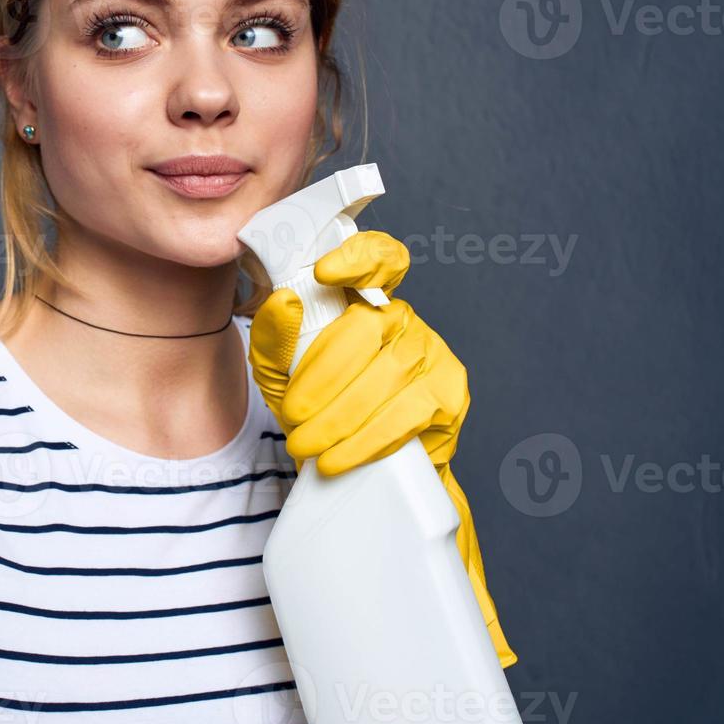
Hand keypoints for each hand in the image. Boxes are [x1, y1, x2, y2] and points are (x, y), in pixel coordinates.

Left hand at [249, 230, 467, 476]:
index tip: (322, 273)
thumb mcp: (280, 372)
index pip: (378, 258)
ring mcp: (430, 352)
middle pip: (365, 329)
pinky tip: (339, 456)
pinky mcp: (448, 394)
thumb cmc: (317, 405)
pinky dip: (367, 439)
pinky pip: (408, 413)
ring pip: (387, 375)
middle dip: (323, 378)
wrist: (354, 465)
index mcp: (362, 299)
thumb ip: (275, 337)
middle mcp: (401, 317)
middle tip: (294, 415)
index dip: (359, 258)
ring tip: (306, 443)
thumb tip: (284, 302)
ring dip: (339, 416)